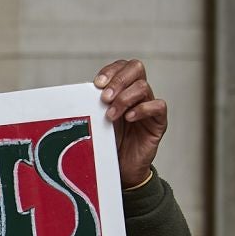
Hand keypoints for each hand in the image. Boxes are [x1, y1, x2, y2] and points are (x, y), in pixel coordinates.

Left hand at [95, 60, 165, 187]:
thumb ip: (92, 105)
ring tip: (111, 115)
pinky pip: (158, 106)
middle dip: (118, 81)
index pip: (122, 66)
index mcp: (123, 89)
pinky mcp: (158, 122)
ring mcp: (149, 106)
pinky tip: (129, 118)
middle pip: (136, 68)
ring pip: (143, 87)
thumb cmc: (108, 142)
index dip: (111, 71)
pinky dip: (142, 109)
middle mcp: (138, 94)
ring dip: (124, 99)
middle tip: (105, 98)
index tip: (97, 84)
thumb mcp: (96, 120)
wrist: (121, 168)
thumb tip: (76, 94)